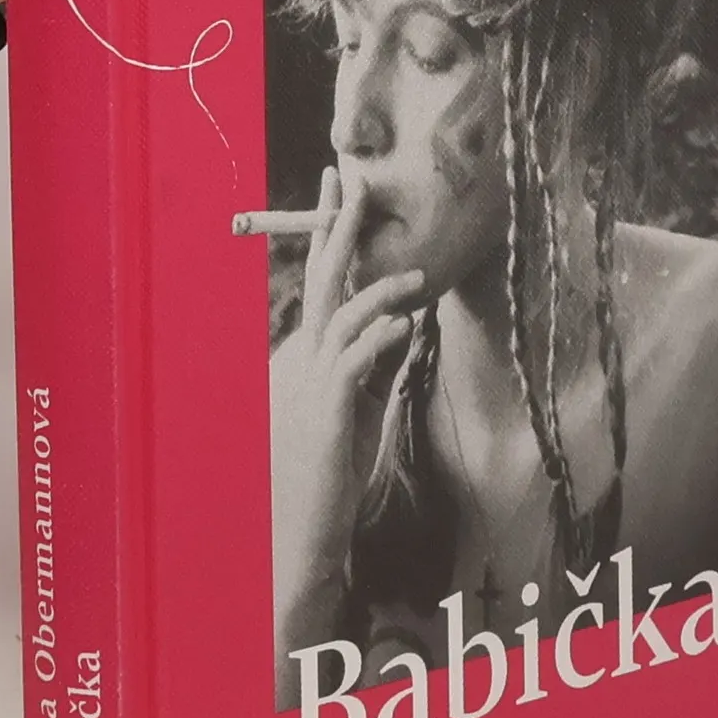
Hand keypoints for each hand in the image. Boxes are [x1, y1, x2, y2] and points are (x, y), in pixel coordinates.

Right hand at [271, 165, 431, 676]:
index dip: (330, 236)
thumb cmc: (330, 477)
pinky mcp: (328, 413)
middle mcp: (299, 363)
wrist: (302, 534)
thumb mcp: (356, 412)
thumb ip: (371, 367)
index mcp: (303, 358)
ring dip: (381, 290)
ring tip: (418, 274)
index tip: (342, 190)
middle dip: (339, 231)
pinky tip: (408, 322)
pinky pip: (354, 362)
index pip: (321, 286)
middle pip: (323, 284)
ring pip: (343, 318)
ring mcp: (309, 385)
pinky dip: (381, 336)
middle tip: (355, 184)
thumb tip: (400, 328)